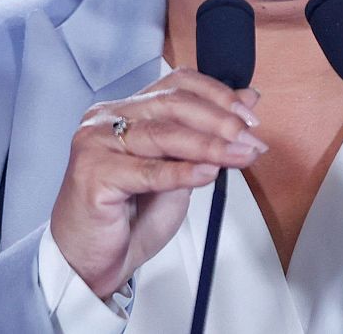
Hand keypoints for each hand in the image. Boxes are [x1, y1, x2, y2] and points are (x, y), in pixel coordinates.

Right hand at [49, 69, 265, 298]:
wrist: (93, 259)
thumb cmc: (131, 213)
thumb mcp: (181, 166)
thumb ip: (208, 132)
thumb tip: (248, 99)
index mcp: (128, 109)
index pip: (178, 83)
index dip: (218, 94)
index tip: (249, 116)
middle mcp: (107, 119)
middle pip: (172, 105)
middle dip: (220, 121)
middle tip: (250, 139)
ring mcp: (95, 144)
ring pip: (162, 135)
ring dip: (210, 146)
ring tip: (241, 156)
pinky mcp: (91, 175)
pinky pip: (147, 171)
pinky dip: (182, 172)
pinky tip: (208, 173)